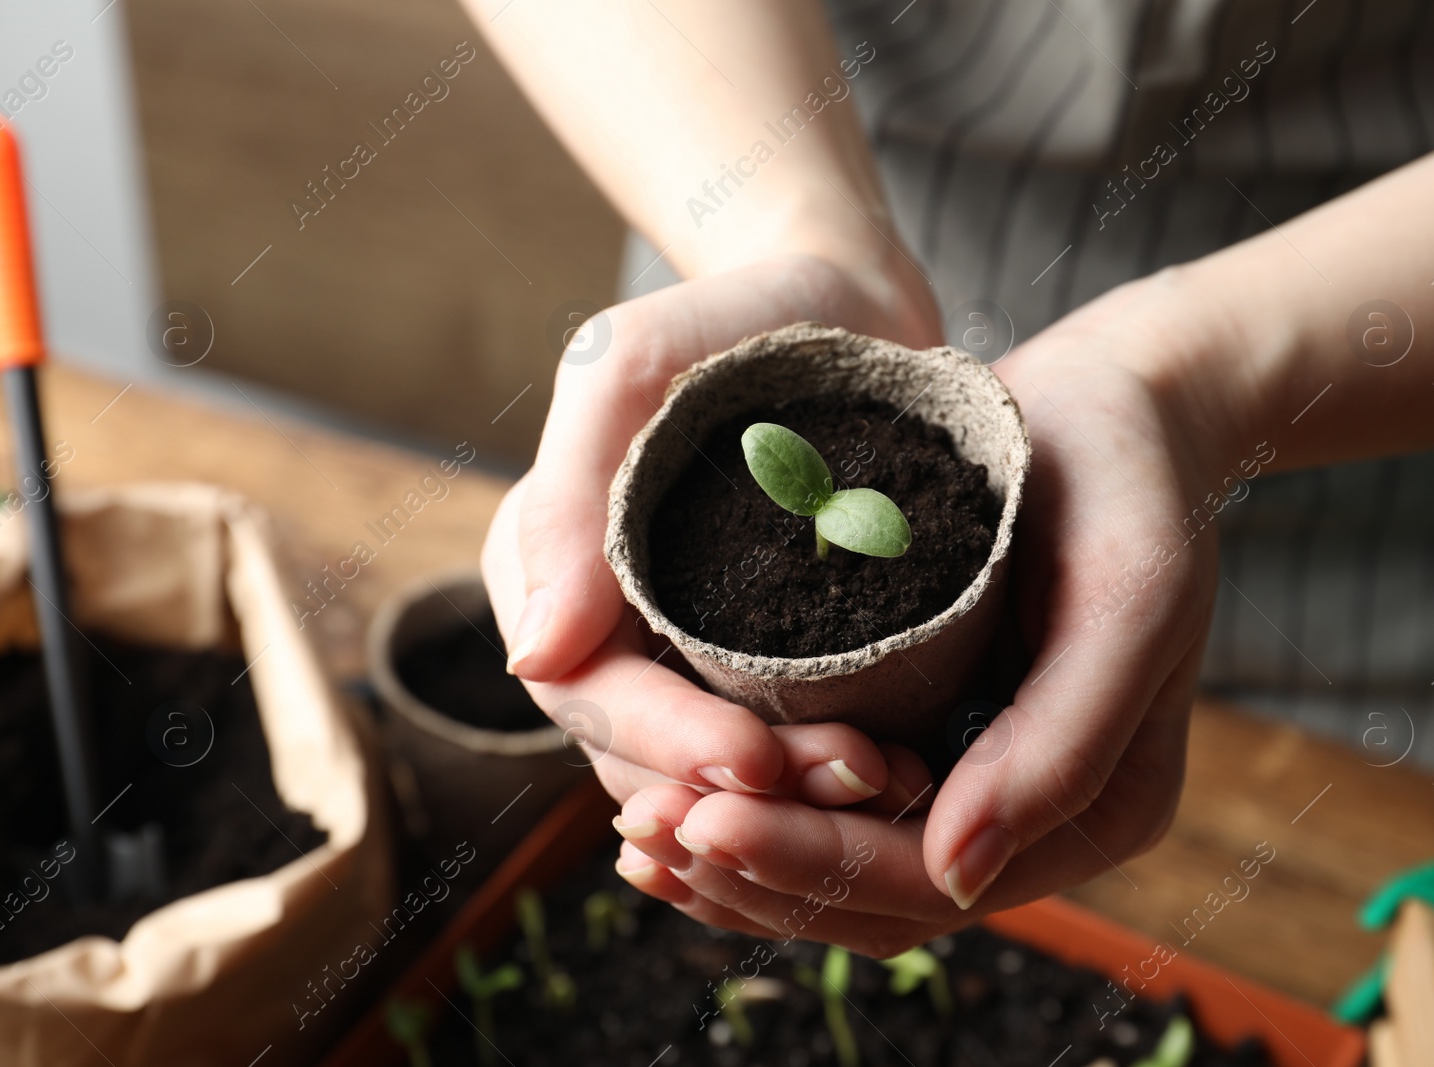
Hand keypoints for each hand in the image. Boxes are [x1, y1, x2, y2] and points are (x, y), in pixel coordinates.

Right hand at [481, 252, 942, 826]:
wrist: (846, 310)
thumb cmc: (729, 320)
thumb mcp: (633, 366)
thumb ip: (571, 492)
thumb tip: (537, 654)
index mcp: (548, 566)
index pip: (582, 689)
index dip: (663, 740)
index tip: (759, 760)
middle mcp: (603, 622)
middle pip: (646, 752)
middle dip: (742, 788)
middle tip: (861, 778)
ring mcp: (679, 648)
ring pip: (706, 772)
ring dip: (790, 800)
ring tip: (890, 781)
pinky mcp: (757, 658)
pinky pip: (769, 743)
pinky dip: (822, 772)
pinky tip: (896, 767)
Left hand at [615, 272, 1236, 954]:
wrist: (1116, 408)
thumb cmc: (1133, 487)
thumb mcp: (1126, 600)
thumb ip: (1062, 746)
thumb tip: (954, 874)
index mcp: (1095, 810)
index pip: (928, 881)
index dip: (813, 864)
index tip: (705, 820)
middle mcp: (1029, 814)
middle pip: (871, 896)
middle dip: (754, 872)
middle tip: (642, 828)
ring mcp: (973, 777)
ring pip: (841, 872)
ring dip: (739, 864)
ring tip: (636, 831)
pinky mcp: (925, 728)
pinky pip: (831, 806)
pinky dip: (755, 815)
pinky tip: (672, 795)